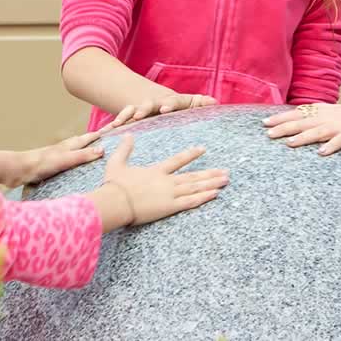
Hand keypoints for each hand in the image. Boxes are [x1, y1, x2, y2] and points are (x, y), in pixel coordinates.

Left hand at [17, 128, 109, 186]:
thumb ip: (83, 155)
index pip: (85, 139)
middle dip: (88, 139)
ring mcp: (54, 156)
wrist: (20, 169)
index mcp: (67, 146)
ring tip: (85, 149)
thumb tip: (102, 150)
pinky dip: (69, 159)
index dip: (96, 135)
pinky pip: (63, 160)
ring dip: (78, 148)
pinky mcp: (47, 165)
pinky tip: (68, 165)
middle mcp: (61, 149)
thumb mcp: (66, 159)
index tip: (107, 131)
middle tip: (98, 137)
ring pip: (70, 150)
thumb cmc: (41, 163)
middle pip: (78, 142)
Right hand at [98, 137, 227, 226]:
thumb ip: (125, 149)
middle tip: (226, 171)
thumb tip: (128, 134)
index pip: (178, 160)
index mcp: (156, 171)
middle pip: (193, 175)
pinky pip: (190, 201)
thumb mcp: (117, 163)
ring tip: (225, 180)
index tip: (202, 149)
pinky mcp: (169, 207)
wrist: (115, 202)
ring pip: (195, 187)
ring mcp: (169, 194)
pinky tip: (215, 194)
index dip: (191, 154)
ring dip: (212, 183)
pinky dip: (203, 197)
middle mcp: (166, 181)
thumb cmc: (114, 185)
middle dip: (210, 173)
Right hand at [107, 92, 215, 127]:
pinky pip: (120, 121)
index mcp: (169, 102)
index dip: (168, 104)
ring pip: (131, 111)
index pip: (171, 102)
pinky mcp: (129, 117)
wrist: (153, 102)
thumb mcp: (186, 104)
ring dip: (124, 116)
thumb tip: (215, 102)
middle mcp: (153, 104)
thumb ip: (198, 103)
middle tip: (137, 115)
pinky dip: (112, 125)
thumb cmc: (174, 107)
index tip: (165, 109)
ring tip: (117, 124)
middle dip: (142, 109)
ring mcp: (139, 110)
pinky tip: (104, 131)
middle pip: (147, 104)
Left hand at [261, 103, 340, 155]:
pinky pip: (339, 142)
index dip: (281, 117)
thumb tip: (299, 124)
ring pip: (317, 132)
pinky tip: (321, 153)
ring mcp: (340, 126)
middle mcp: (328, 117)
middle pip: (302, 122)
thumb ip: (317, 118)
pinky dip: (330, 146)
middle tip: (268, 134)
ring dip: (303, 138)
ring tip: (288, 144)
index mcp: (323, 111)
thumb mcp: (335, 114)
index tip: (264, 122)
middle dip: (284, 127)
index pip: (297, 113)